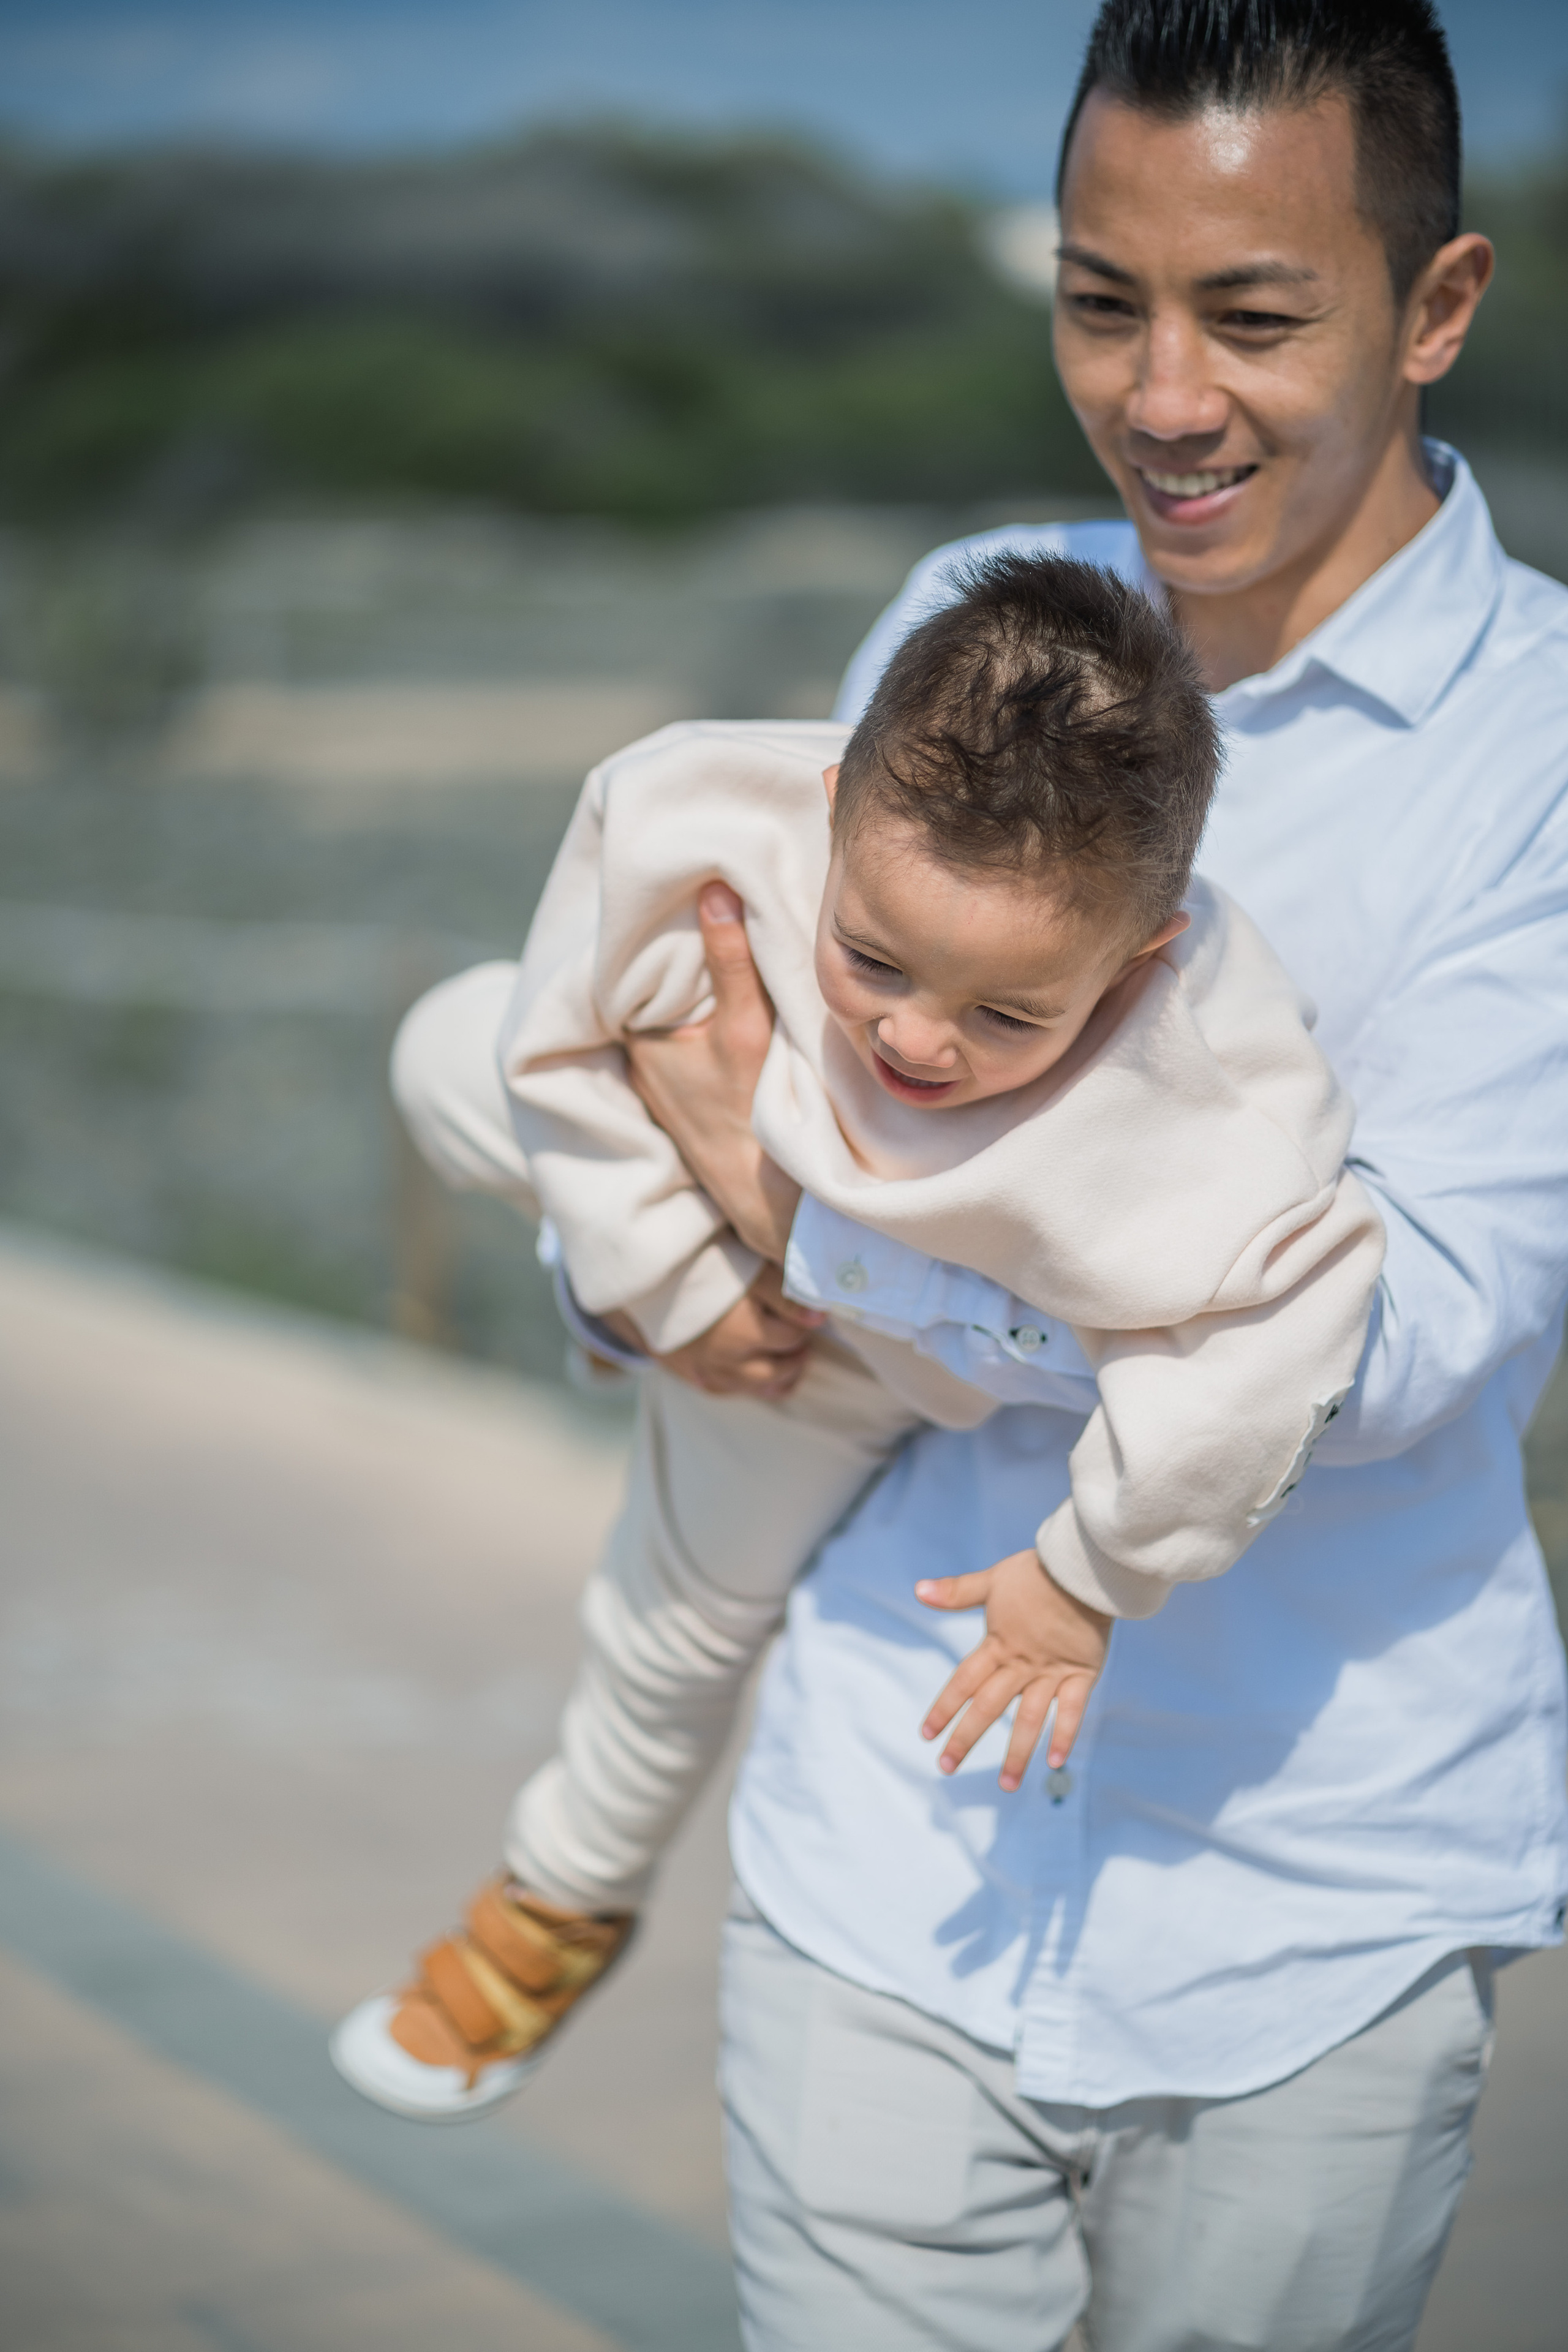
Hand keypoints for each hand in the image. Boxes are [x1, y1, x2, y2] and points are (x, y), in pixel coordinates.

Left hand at [624, 882, 801, 1261]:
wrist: (766, 1195)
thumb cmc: (749, 1116)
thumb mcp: (744, 1030)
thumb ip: (731, 963)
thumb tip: (715, 890)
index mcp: (637, 1033)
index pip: (640, 957)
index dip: (667, 917)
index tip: (695, 878)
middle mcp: (639, 1049)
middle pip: (660, 975)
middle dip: (687, 940)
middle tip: (721, 889)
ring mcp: (663, 1067)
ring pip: (680, 999)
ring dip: (704, 971)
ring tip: (736, 923)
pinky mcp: (689, 1080)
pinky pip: (695, 1022)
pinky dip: (712, 1000)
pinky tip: (741, 978)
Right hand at [655, 1261, 824, 1399]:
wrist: (643, 1275)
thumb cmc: (699, 1261)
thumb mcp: (746, 1266)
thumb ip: (784, 1291)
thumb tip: (820, 1318)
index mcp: (746, 1331)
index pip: (793, 1337)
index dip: (805, 1324)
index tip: (805, 1312)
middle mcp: (729, 1358)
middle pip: (779, 1369)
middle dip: (796, 1353)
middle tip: (800, 1337)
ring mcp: (709, 1370)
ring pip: (757, 1387)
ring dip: (779, 1375)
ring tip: (789, 1358)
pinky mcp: (692, 1374)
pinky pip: (729, 1390)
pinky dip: (748, 1385)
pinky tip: (755, 1372)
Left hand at [916, 1551, 1111, 1790]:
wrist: (1082, 1566)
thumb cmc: (1035, 1574)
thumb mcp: (992, 1581)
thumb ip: (957, 1592)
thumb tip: (918, 1590)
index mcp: (996, 1645)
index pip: (963, 1682)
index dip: (944, 1707)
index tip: (926, 1734)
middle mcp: (1020, 1664)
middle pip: (989, 1706)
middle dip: (966, 1737)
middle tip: (946, 1768)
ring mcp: (1051, 1672)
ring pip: (1029, 1718)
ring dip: (1017, 1752)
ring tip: (1006, 1785)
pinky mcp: (1081, 1673)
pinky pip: (1072, 1709)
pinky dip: (1064, 1734)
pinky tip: (1055, 1763)